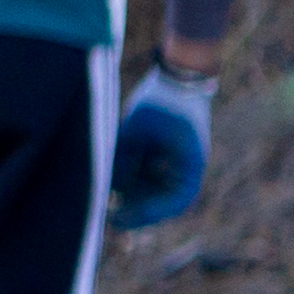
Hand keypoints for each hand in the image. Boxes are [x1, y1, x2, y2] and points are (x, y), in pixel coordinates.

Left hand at [107, 70, 209, 231]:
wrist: (177, 74)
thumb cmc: (161, 98)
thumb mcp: (135, 127)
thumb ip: (122, 157)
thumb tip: (107, 185)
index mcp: (190, 163)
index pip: (174, 202)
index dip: (147, 214)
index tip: (119, 219)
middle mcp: (184, 168)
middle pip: (161, 201)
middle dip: (134, 208)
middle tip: (105, 214)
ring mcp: (174, 162)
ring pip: (150, 191)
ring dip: (129, 194)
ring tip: (103, 191)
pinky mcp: (162, 155)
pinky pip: (145, 177)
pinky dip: (128, 180)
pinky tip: (109, 176)